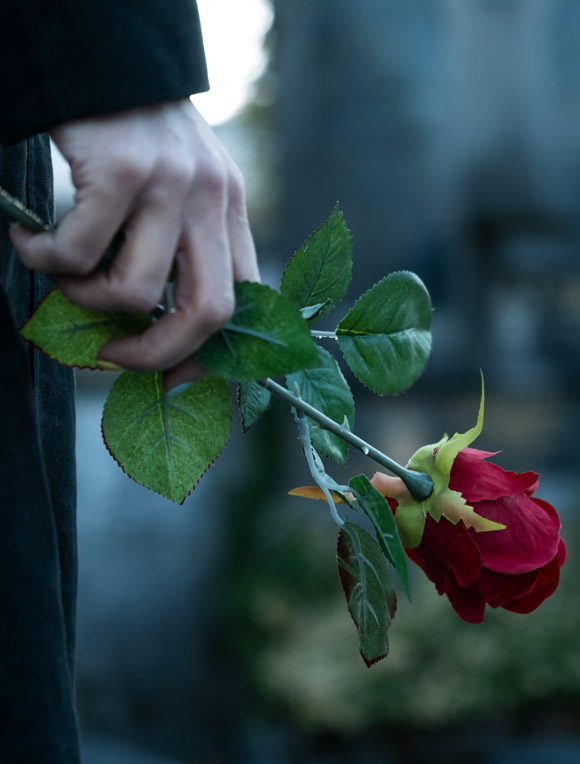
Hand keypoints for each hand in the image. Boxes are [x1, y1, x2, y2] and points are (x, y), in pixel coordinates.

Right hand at [10, 100, 259, 379]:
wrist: (102, 59)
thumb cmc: (132, 138)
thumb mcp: (178, 192)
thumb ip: (177, 251)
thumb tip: (149, 326)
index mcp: (231, 212)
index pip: (242, 304)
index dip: (209, 356)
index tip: (171, 380)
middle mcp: (213, 199)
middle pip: (208, 313)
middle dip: (157, 355)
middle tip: (111, 356)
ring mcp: (171, 184)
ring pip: (133, 292)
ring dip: (84, 299)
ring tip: (60, 272)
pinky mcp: (122, 170)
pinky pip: (77, 254)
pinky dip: (43, 260)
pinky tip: (29, 239)